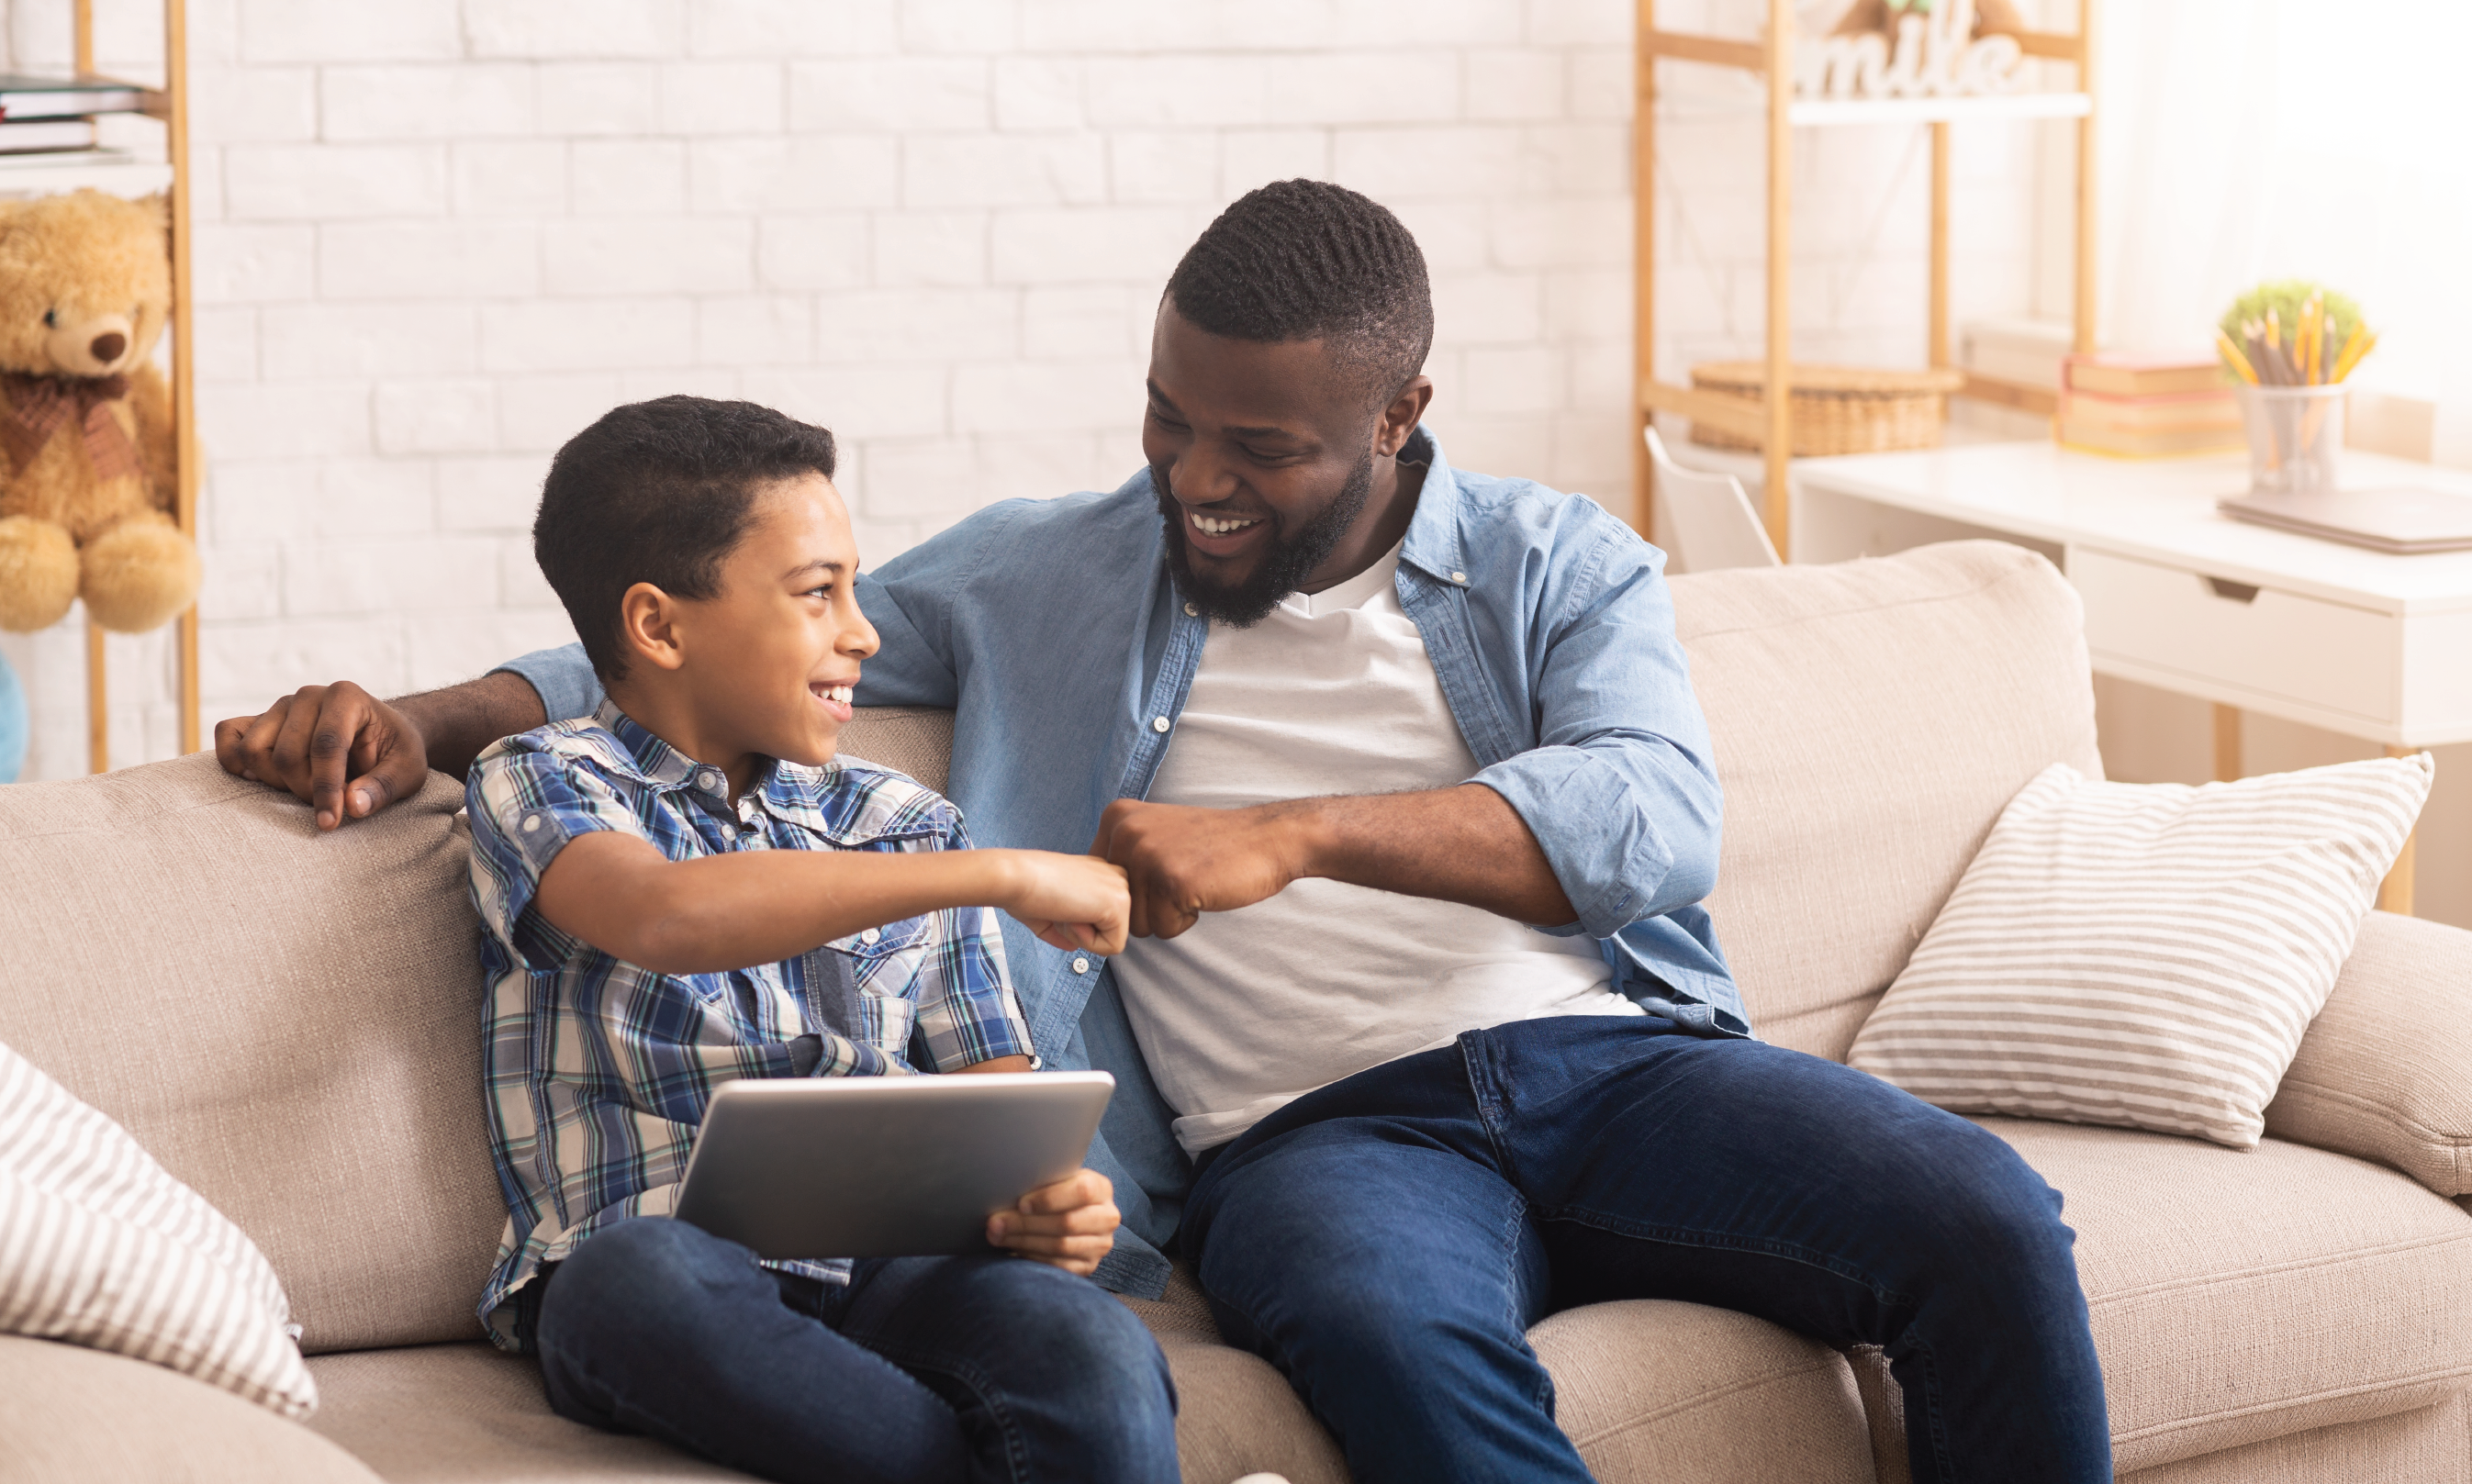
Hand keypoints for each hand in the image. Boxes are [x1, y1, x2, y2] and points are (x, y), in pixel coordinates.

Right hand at [214, 682, 428, 830]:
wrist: (382, 736)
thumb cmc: (394, 754)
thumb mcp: (408, 772)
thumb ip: (383, 788)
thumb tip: (352, 806)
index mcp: (346, 697)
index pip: (325, 746)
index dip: (326, 788)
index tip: (330, 822)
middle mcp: (308, 696)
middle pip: (286, 756)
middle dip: (305, 791)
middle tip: (330, 803)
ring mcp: (279, 707)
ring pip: (253, 752)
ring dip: (275, 782)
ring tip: (305, 787)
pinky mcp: (259, 720)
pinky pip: (227, 735)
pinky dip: (234, 762)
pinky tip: (261, 781)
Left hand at [987, 1168, 1118, 1274]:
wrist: (1072, 1215)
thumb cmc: (1056, 1194)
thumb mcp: (1056, 1181)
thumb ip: (1041, 1181)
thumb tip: (1005, 1187)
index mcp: (1101, 1189)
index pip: (1082, 1191)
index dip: (1049, 1198)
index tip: (1021, 1203)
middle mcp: (1107, 1217)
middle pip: (1067, 1222)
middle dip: (1025, 1224)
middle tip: (995, 1223)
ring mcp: (1100, 1245)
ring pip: (1061, 1246)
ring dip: (1023, 1242)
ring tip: (997, 1236)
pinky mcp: (1088, 1266)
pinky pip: (1058, 1265)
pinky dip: (1032, 1258)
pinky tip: (1013, 1250)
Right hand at [1001, 851, 1130, 956]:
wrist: (1015, 877)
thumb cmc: (1023, 890)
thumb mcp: (1047, 912)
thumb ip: (1064, 929)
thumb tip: (1074, 946)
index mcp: (1100, 874)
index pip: (1102, 920)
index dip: (1075, 925)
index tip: (1055, 904)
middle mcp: (1115, 877)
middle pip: (1110, 931)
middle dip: (1081, 931)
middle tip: (1058, 908)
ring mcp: (1120, 888)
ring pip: (1113, 939)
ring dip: (1083, 936)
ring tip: (1063, 910)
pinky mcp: (1119, 903)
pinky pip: (1113, 946)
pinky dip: (1087, 942)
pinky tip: (1071, 916)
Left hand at [1091, 798, 1314, 938]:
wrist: (1267, 837)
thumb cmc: (1214, 844)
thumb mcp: (1155, 831)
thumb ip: (1121, 853)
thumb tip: (1086, 897)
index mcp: (1117, 817)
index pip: (1100, 885)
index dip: (1135, 890)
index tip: (1164, 869)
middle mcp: (1126, 833)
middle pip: (1118, 907)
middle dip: (1152, 905)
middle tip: (1184, 877)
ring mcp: (1148, 856)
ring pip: (1139, 923)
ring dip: (1169, 915)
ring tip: (1194, 883)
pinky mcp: (1172, 883)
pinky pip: (1164, 930)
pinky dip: (1187, 920)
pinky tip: (1204, 891)